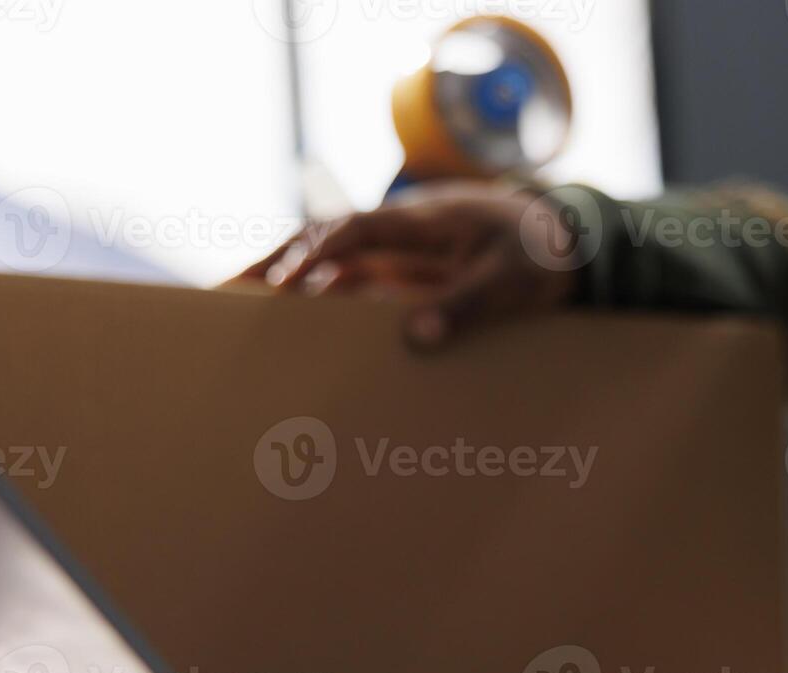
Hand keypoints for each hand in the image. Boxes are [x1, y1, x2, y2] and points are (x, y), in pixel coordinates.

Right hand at [229, 182, 581, 347]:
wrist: (563, 238)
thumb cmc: (538, 254)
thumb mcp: (513, 283)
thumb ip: (468, 306)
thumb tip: (415, 337)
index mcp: (425, 221)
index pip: (357, 230)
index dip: (318, 253)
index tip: (285, 283)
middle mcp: (398, 232)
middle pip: (324, 240)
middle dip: (274, 264)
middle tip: (223, 294)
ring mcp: (396, 252)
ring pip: (328, 264)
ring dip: (284, 284)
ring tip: (233, 315)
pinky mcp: (400, 274)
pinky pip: (349, 284)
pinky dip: (315, 302)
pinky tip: (286, 328)